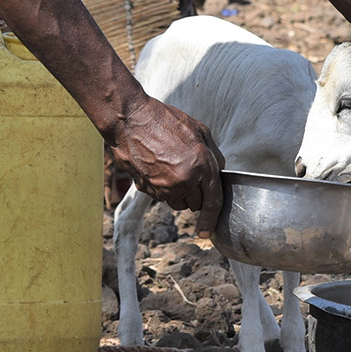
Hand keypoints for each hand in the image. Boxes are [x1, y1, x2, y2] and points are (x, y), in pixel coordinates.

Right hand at [104, 93, 225, 233]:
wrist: (130, 119)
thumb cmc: (165, 121)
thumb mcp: (200, 131)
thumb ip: (215, 155)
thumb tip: (220, 172)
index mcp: (201, 166)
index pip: (213, 202)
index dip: (211, 220)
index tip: (207, 231)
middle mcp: (183, 181)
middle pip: (195, 205)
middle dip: (196, 194)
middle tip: (189, 172)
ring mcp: (163, 187)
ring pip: (177, 203)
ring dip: (179, 192)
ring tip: (172, 166)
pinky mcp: (146, 189)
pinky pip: (160, 196)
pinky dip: (162, 187)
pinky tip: (157, 166)